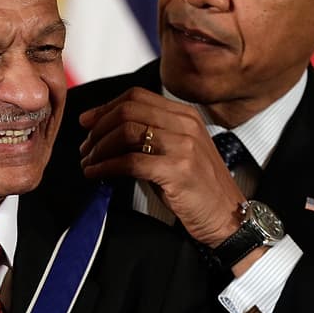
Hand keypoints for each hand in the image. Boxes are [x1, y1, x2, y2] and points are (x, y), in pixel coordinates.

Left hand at [79, 88, 244, 248]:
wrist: (228, 216)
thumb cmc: (198, 188)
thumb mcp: (177, 152)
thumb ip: (151, 136)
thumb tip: (107, 132)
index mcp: (185, 115)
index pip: (136, 96)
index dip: (106, 107)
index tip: (87, 122)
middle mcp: (185, 125)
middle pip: (127, 111)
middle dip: (98, 129)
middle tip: (86, 148)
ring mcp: (184, 146)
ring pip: (126, 132)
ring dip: (99, 148)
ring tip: (88, 163)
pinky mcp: (177, 170)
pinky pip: (130, 162)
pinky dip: (106, 167)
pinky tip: (96, 174)